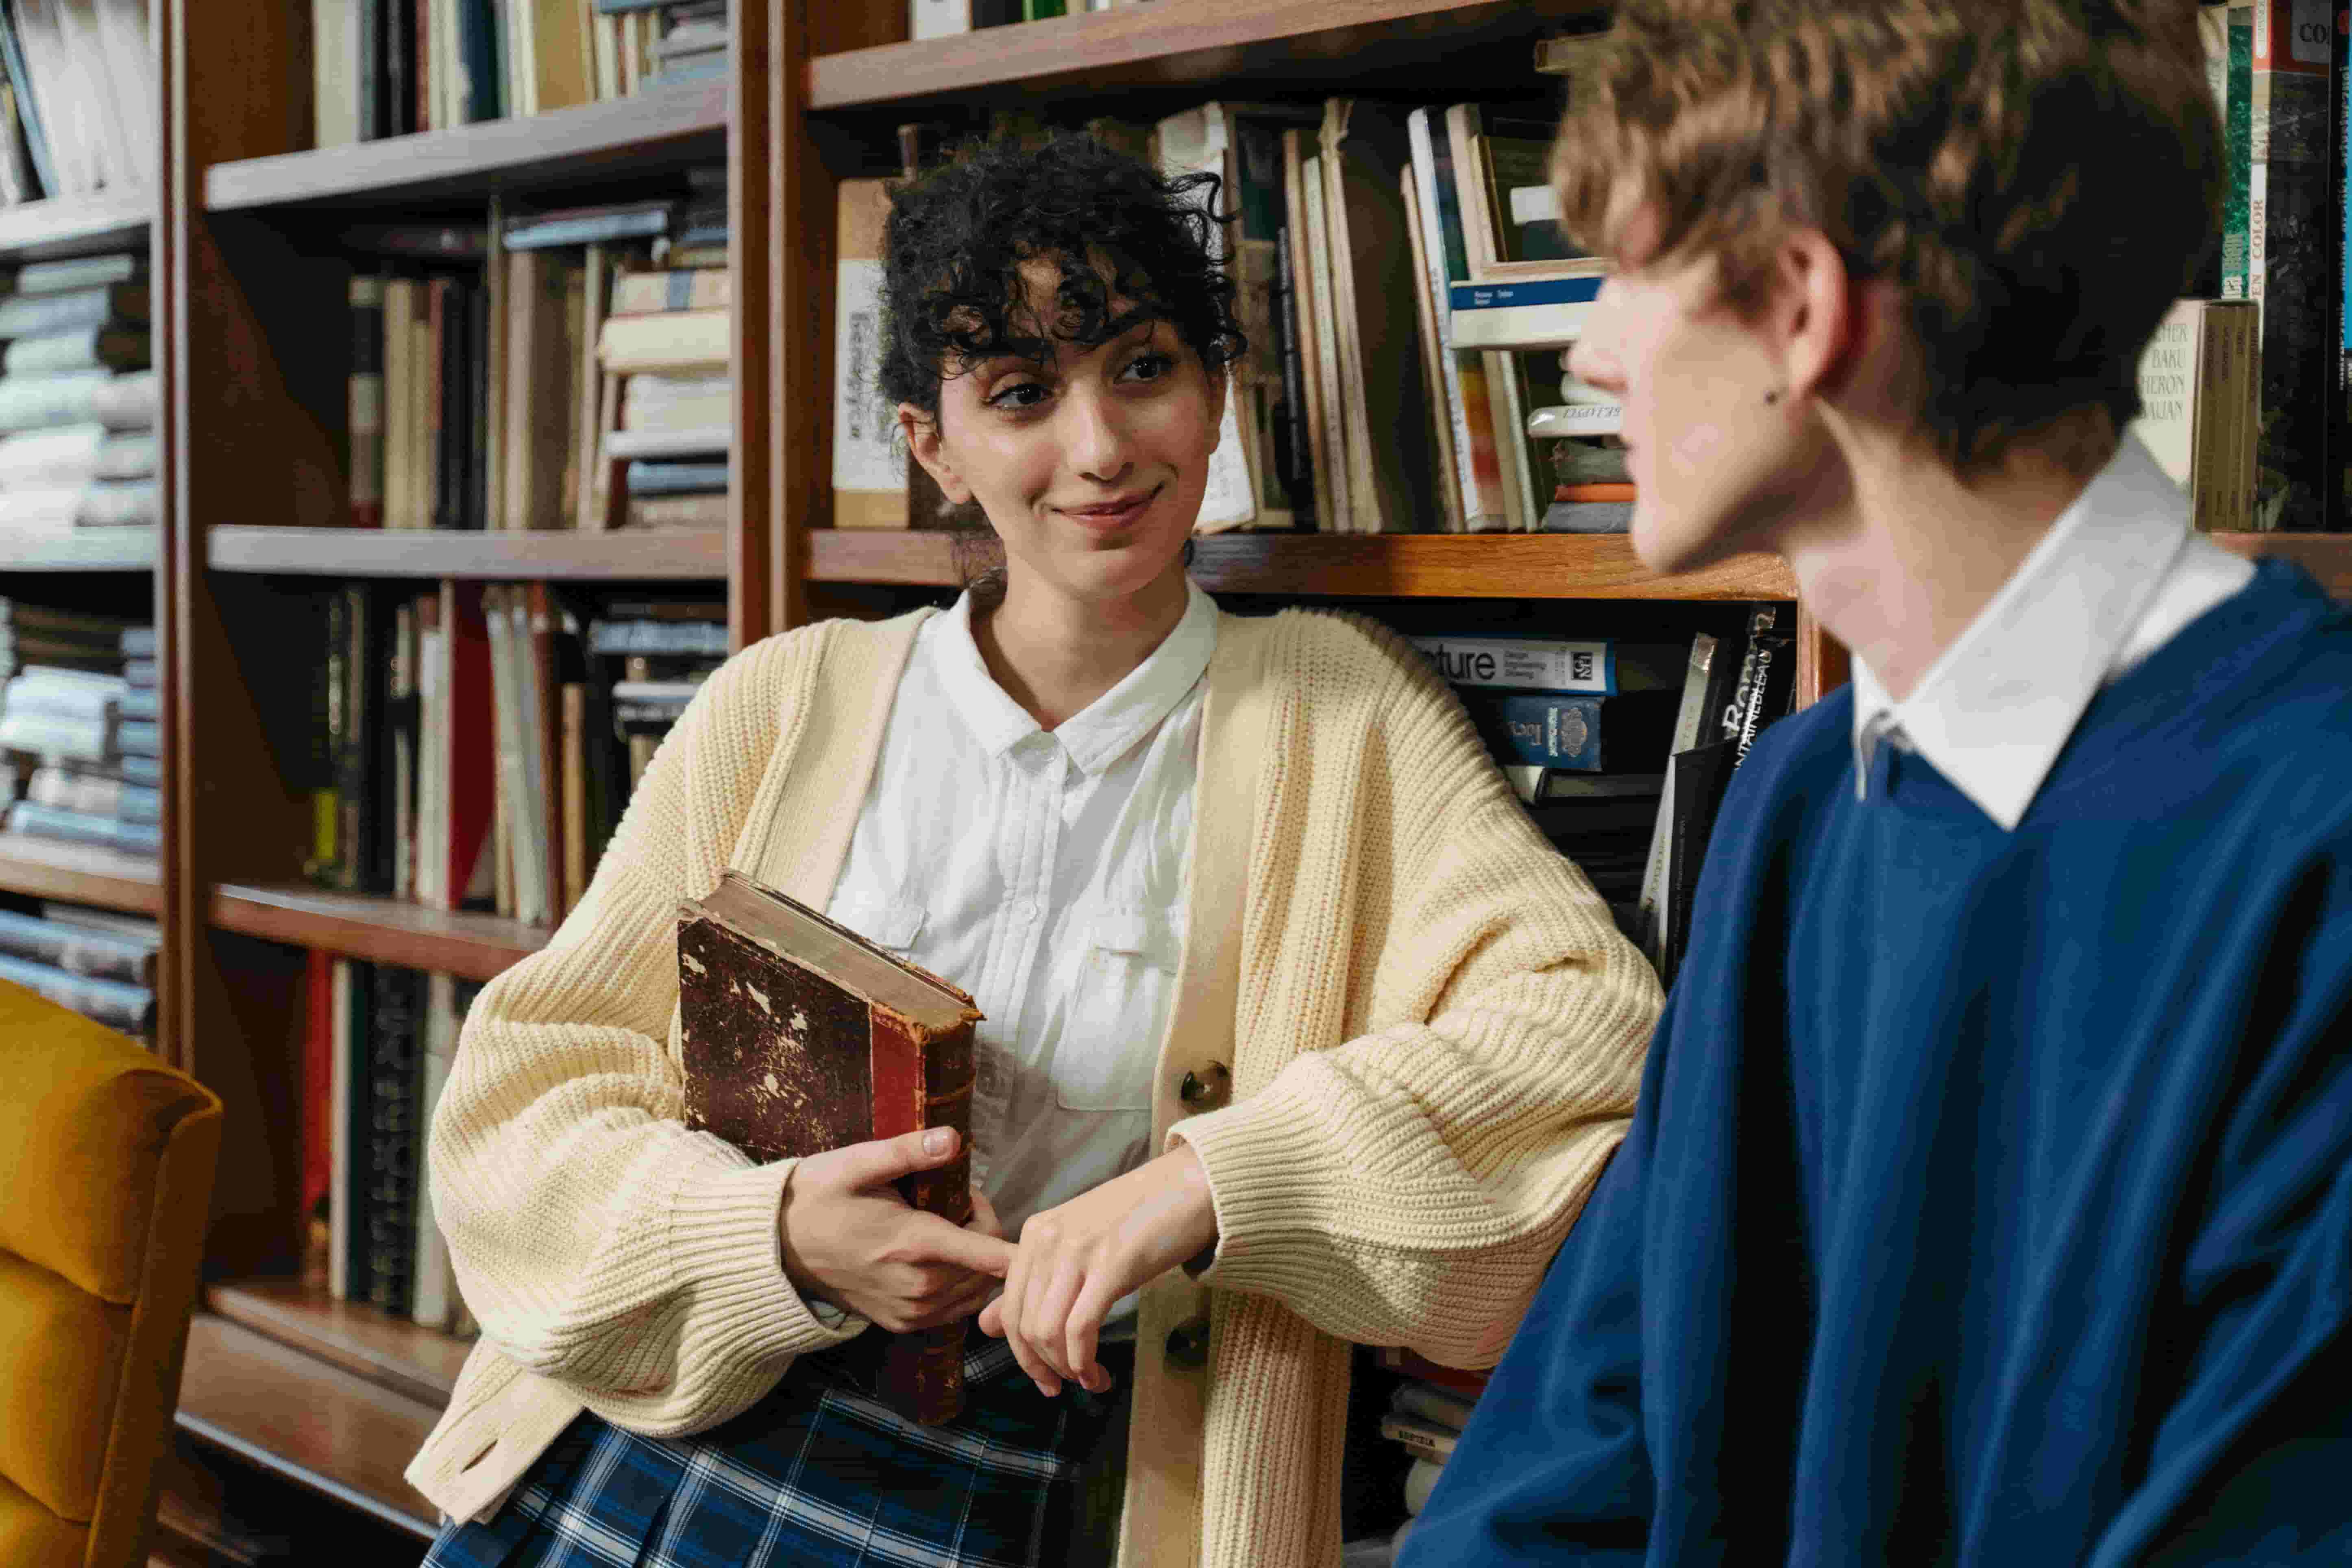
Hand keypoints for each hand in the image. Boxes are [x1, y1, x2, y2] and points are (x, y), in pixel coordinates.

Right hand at [778, 1127, 1016, 1332]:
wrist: (777, 1248)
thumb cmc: (819, 1197)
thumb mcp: (856, 1163)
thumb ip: (907, 1152)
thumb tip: (953, 1139)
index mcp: (915, 1245)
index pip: (993, 1253)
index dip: (1006, 1229)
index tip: (982, 1202)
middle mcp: (920, 1287)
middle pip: (990, 1266)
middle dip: (981, 1229)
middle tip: (949, 1199)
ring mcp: (912, 1312)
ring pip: (977, 1290)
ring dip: (974, 1260)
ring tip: (941, 1226)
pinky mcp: (903, 1323)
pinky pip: (955, 1309)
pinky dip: (959, 1284)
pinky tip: (935, 1256)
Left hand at [978, 1144, 1218, 1396]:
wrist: (1191, 1186)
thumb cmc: (1139, 1218)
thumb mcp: (1077, 1246)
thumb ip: (1032, 1284)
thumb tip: (986, 1325)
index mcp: (1035, 1234)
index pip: (1009, 1307)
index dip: (1022, 1353)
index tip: (1045, 1378)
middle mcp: (1048, 1240)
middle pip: (1024, 1325)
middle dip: (1042, 1367)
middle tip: (1065, 1386)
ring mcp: (1079, 1250)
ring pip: (1047, 1331)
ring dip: (1066, 1368)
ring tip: (1090, 1379)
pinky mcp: (1112, 1264)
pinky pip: (1080, 1327)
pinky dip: (1084, 1361)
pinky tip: (1097, 1371)